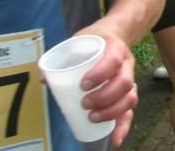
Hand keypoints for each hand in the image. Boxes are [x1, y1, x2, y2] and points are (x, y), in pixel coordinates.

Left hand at [74, 25, 137, 147]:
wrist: (115, 34)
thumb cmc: (95, 40)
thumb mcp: (80, 40)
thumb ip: (64, 56)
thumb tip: (44, 79)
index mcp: (115, 49)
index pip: (114, 61)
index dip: (101, 73)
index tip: (83, 84)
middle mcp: (127, 65)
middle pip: (124, 83)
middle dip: (104, 97)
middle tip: (85, 103)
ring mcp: (130, 79)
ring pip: (130, 98)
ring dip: (112, 111)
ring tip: (92, 117)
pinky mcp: (127, 93)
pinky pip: (130, 111)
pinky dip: (123, 127)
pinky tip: (115, 140)